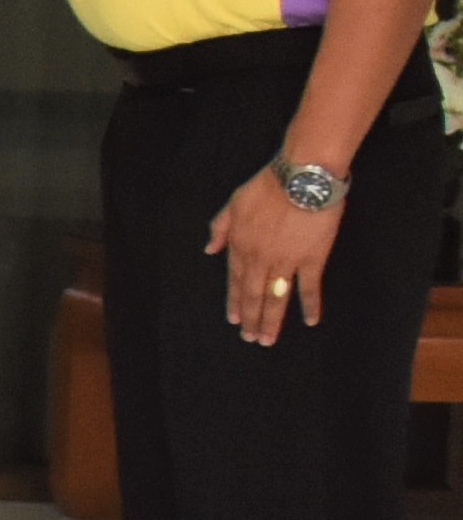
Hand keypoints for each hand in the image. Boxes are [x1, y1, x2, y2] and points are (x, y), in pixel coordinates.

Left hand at [207, 163, 349, 344]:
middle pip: (253, 294)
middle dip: (251, 318)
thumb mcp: (233, 203)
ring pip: (276, 297)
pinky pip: (309, 288)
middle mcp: (259, 258)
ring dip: (271, 320)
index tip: (234, 319)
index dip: (235, 300)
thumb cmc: (267, 186)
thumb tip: (209, 249)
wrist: (300, 180)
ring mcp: (285, 261)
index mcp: (240, 245)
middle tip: (251, 338)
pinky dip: (309, 306)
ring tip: (268, 339)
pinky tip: (309, 321)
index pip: (235, 280)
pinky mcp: (311, 259)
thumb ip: (220, 228)